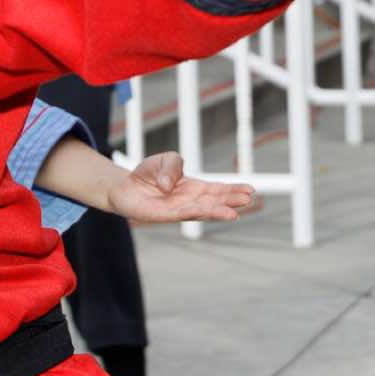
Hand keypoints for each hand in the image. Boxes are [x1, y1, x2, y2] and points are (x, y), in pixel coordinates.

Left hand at [104, 152, 259, 223]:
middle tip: (248, 199)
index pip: (216, 189)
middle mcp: (189, 201)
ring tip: (234, 213)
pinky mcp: (165, 215)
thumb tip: (171, 185)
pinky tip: (208, 212)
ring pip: (202, 211)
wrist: (124, 187)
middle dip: (231, 201)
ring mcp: (178, 209)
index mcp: (193, 188)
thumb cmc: (147, 175)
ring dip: (218, 212)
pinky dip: (197, 212)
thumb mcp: (165, 160)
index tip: (250, 190)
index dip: (233, 190)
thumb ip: (173, 166)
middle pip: (214, 201)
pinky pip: (183, 214)